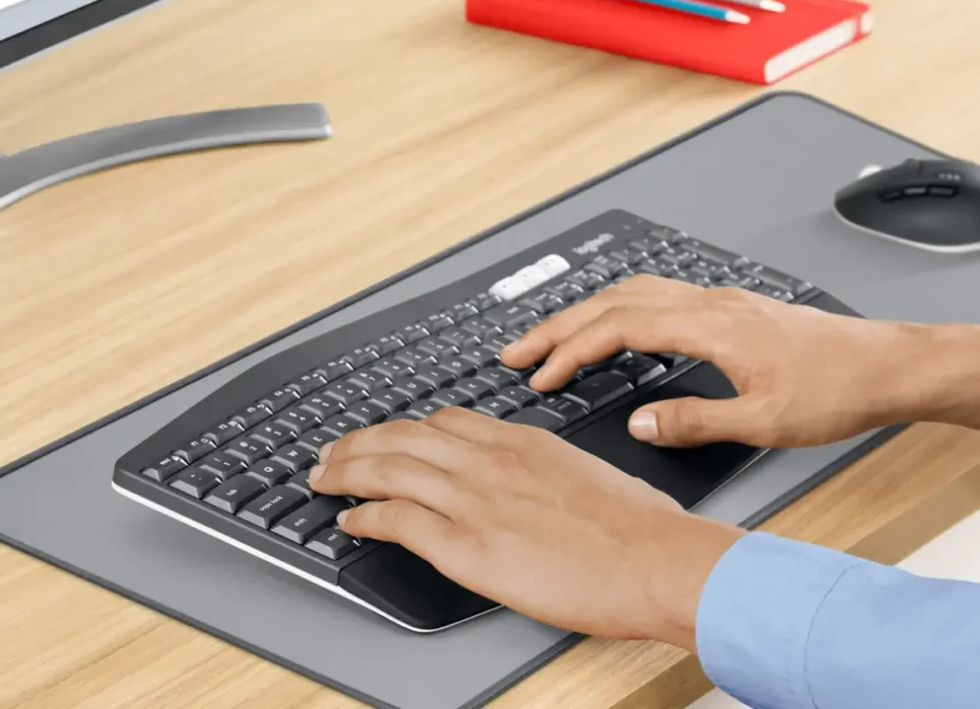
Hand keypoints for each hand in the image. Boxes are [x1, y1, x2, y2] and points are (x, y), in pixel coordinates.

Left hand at [309, 408, 741, 650]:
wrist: (656, 558)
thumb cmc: (639, 527)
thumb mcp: (587, 476)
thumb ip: (546, 474)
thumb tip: (531, 491)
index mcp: (523, 442)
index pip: (444, 422)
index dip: (404, 429)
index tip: (386, 437)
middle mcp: (491, 461)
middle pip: (404, 437)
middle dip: (359, 442)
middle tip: (332, 451)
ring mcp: (475, 500)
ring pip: (388, 469)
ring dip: (346, 472)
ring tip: (323, 478)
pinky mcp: (466, 544)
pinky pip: (396, 520)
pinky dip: (364, 516)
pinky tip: (349, 520)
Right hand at [500, 274, 979, 447]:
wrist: (887, 365)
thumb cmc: (837, 389)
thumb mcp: (762, 422)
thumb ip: (694, 421)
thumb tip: (642, 423)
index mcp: (710, 326)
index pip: (618, 328)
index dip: (570, 351)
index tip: (538, 374)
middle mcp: (710, 303)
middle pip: (615, 300)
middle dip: (559, 325)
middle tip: (517, 349)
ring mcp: (721, 301)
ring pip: (634, 292)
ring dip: (587, 313)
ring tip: (553, 338)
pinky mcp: (731, 308)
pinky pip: (658, 296)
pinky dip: (620, 309)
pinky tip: (618, 328)